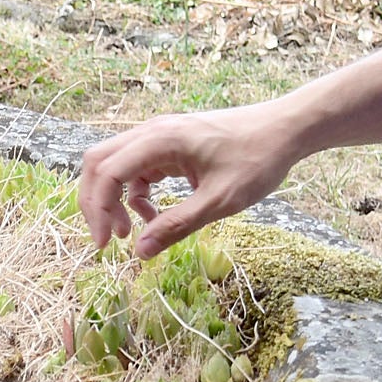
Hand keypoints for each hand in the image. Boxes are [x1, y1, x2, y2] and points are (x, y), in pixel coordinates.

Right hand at [77, 103, 307, 257]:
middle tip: (107, 239)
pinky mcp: (169, 144)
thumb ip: (177, 225)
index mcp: (161, 139)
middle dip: (96, 202)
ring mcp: (160, 135)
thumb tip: (140, 252)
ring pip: (115, 165)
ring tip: (132, 232)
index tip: (104, 245)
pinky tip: (154, 214)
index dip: (98, 210)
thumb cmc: (258, 160)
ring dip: (114, 199)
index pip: (108, 172)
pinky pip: (137, 168)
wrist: (286, 129)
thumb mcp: (219, 201)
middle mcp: (153, 131)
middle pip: (99, 162)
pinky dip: (135, 193)